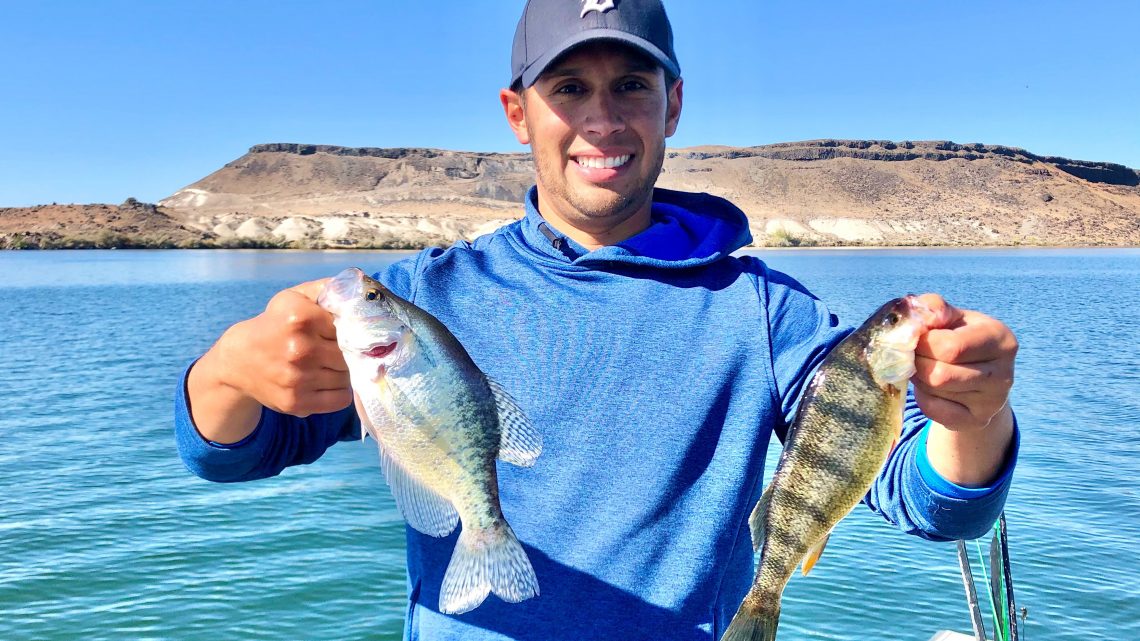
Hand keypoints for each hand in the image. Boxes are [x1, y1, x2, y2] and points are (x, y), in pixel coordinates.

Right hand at [187, 279, 352, 443]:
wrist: (239, 361)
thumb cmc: (274, 325)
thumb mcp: (293, 298)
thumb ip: (325, 289)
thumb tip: (356, 288)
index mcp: (301, 318)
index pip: (349, 326)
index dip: (349, 329)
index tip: (343, 332)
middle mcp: (300, 349)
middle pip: (350, 354)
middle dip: (348, 352)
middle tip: (337, 350)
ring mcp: (298, 379)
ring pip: (347, 377)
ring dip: (343, 372)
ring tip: (329, 365)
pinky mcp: (297, 402)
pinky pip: (340, 399)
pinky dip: (339, 392)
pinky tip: (326, 381)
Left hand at [911, 294, 1017, 432]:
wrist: (974, 373)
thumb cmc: (957, 336)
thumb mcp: (950, 316)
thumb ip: (932, 307)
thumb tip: (921, 318)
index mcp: (1000, 337)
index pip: (950, 346)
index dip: (922, 343)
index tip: (917, 339)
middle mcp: (1004, 371)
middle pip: (940, 374)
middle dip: (917, 362)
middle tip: (915, 356)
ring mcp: (994, 400)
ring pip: (936, 391)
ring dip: (919, 378)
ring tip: (925, 368)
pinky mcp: (978, 420)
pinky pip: (934, 411)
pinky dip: (923, 398)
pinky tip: (931, 388)